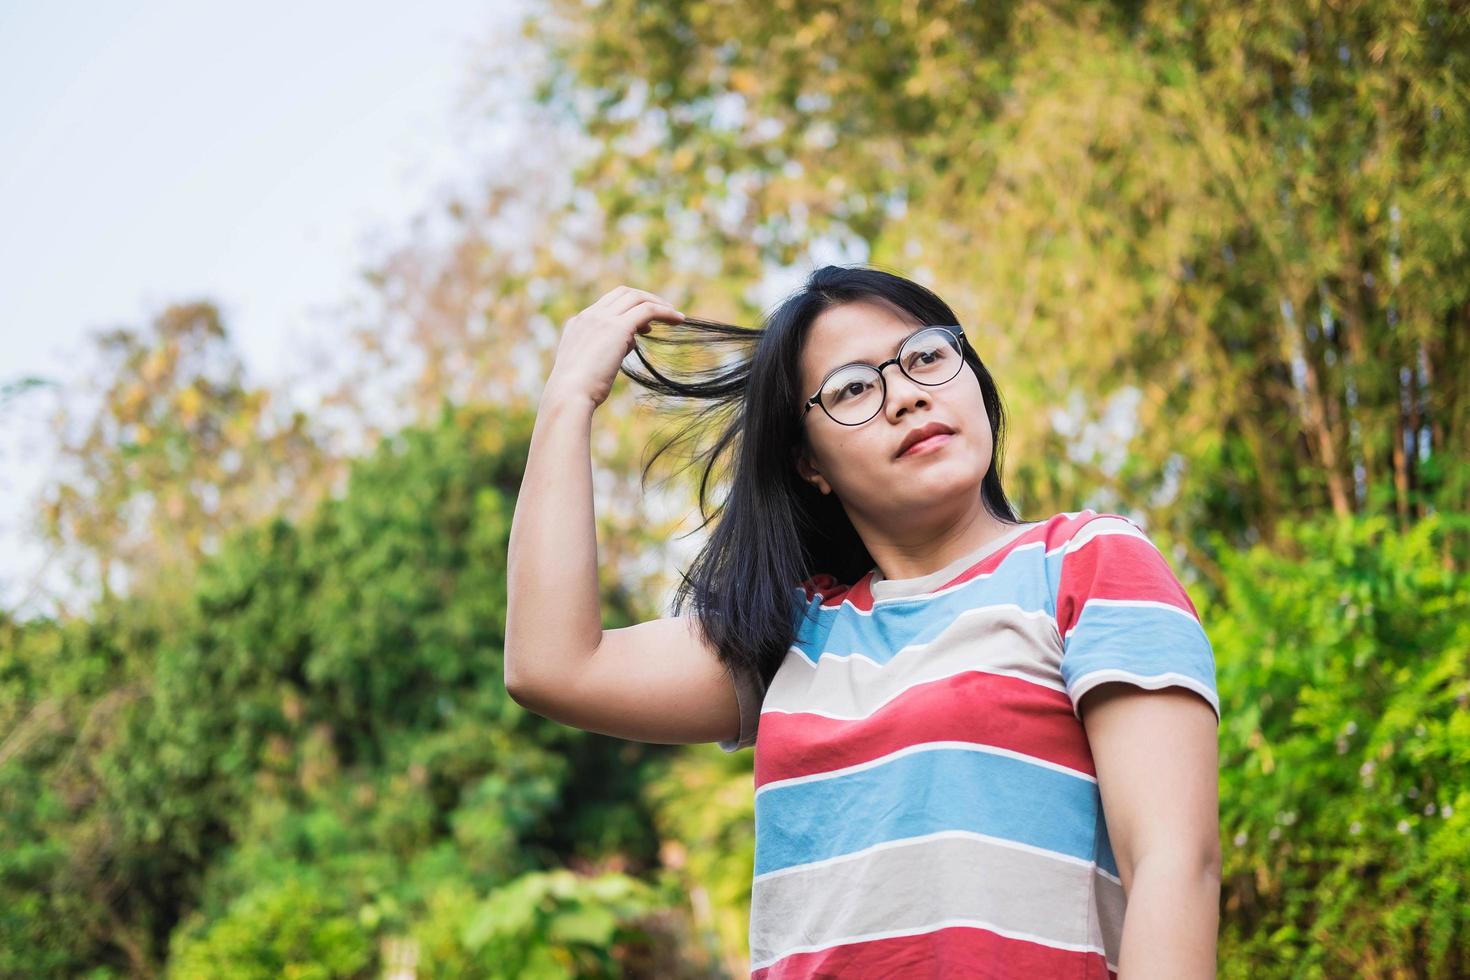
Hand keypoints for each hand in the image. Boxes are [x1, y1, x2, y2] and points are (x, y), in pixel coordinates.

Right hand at [545, 286, 684, 408]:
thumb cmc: (579, 390)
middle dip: (646, 299)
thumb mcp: (591, 365)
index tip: (644, 327)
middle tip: (665, 313)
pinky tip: (678, 320)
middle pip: (623, 293)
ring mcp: (602, 319)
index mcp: (578, 323)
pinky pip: (647, 310)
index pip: (608, 304)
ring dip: (658, 303)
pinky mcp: (618, 328)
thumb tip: (629, 342)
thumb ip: (607, 349)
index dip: (629, 309)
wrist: (569, 395)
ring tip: (676, 317)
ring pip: (636, 297)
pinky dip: (664, 312)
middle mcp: (589, 316)